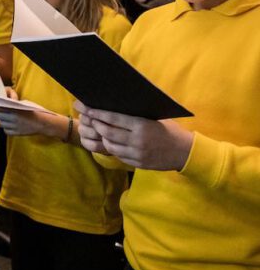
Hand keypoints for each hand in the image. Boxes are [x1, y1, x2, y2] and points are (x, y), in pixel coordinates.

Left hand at [0, 88, 73, 139]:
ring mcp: (15, 127)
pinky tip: (9, 124)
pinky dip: (6, 127)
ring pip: (2, 124)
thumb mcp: (23, 104)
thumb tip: (1, 103)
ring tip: (3, 116)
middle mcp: (14, 119)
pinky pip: (6, 131)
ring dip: (1, 120)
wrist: (43, 123)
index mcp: (15, 110)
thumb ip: (12, 105)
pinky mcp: (17, 134)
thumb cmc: (34, 110)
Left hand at [73, 101, 192, 169]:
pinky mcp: (139, 164)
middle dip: (96, 125)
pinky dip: (112, 148)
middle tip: (87, 118)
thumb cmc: (169, 129)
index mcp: (141, 125)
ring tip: (97, 129)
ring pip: (111, 146)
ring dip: (102, 138)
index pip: (113, 118)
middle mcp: (138, 140)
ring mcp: (137, 154)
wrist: (185, 152)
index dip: (97, 113)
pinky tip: (109, 142)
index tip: (86, 108)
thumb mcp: (154, 117)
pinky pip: (119, 156)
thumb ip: (135, 115)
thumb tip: (113, 105)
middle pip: (108, 132)